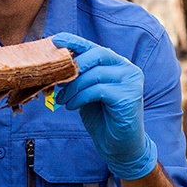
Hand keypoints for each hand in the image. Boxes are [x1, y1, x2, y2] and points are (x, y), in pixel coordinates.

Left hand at [52, 32, 156, 179]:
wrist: (120, 147)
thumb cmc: (102, 117)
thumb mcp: (86, 92)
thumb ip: (78, 77)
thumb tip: (56, 65)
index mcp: (117, 63)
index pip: (93, 47)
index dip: (74, 41)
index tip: (55, 39)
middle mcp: (127, 68)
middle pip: (96, 55)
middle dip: (73, 66)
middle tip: (57, 81)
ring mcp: (131, 81)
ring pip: (94, 74)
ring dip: (73, 86)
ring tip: (62, 99)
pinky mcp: (129, 96)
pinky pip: (98, 90)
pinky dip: (80, 97)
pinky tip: (72, 106)